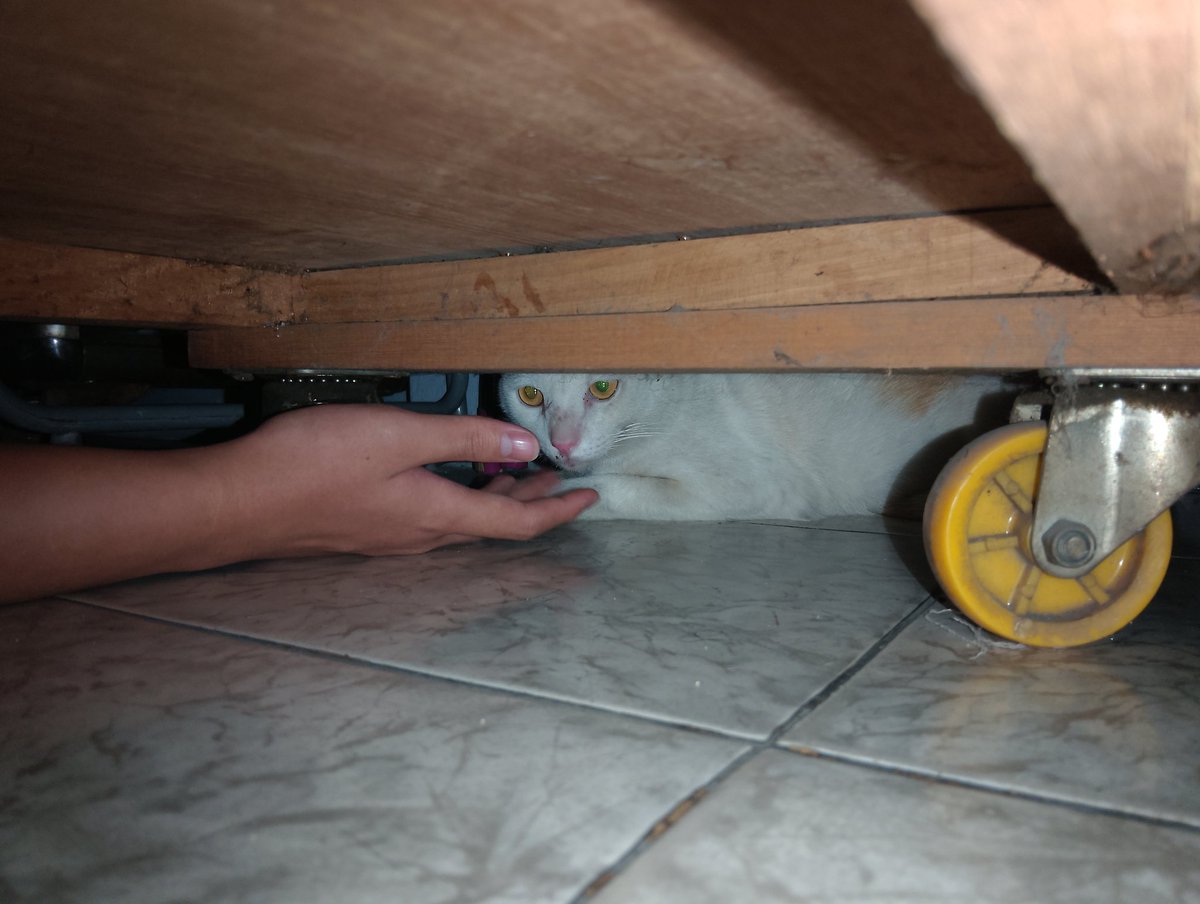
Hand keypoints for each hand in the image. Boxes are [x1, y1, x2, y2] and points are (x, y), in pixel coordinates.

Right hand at [223, 404, 597, 556]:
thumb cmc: (314, 464)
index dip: (559, 510)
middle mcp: (420, 534)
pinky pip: (429, 517)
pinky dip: (457, 496)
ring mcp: (389, 537)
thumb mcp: (399, 436)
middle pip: (491, 524)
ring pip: (459, 521)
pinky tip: (444, 476)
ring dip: (493, 498)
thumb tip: (524, 443)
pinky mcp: (363, 529)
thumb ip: (464, 437)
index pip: (517, 524)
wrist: (237, 502)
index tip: (590, 496)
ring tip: (512, 472)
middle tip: (556, 477)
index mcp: (437, 513)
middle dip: (530, 500)